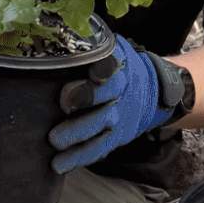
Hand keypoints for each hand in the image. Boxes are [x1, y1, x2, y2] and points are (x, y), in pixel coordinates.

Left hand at [48, 38, 170, 174]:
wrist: (152, 90)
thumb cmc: (116, 68)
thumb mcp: (111, 51)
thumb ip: (87, 49)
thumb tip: (52, 38)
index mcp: (117, 65)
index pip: (111, 64)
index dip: (102, 68)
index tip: (92, 72)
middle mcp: (120, 90)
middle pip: (104, 95)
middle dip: (84, 98)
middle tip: (64, 103)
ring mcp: (119, 116)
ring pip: (100, 125)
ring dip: (77, 134)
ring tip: (55, 141)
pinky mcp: (117, 136)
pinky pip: (99, 148)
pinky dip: (80, 157)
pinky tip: (60, 164)